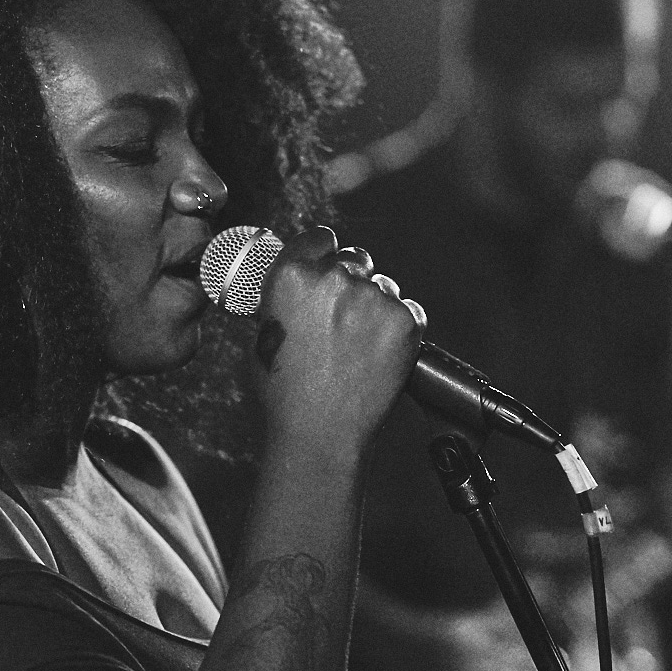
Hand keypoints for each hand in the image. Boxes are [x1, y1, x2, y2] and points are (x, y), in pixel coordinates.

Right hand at [254, 227, 422, 453]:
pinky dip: (399, 327)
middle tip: (345, 320)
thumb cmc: (285, 392)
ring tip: (360, 346)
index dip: (326, 254)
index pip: (321, 238)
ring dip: (376, 306)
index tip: (330, 267)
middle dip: (352, 283)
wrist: (320, 432)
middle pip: (355, 259)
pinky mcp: (406, 321)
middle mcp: (334, 279)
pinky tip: (379, 354)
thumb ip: (284, 299)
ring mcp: (374, 298)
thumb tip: (299, 284)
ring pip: (384, 285)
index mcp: (292, 275)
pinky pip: (409, 310)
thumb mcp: (262, 335)